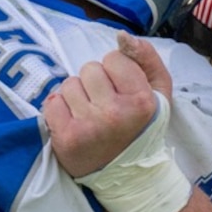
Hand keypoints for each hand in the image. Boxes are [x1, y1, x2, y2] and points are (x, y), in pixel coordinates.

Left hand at [45, 31, 171, 178]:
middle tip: (103, 104)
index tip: (120, 91)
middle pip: (89, 69)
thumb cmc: (141, 127)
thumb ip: (146, 58)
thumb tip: (122, 36)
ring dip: (76, 96)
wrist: (128, 176)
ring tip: (89, 114)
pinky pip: (52, 103)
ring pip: (69, 84)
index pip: (113, 58)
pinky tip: (74, 123)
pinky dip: (60, 110)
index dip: (115, 72)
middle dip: (94, 83)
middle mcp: (114, 113)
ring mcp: (88, 126)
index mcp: (140, 101)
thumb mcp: (159, 93)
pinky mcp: (66, 138)